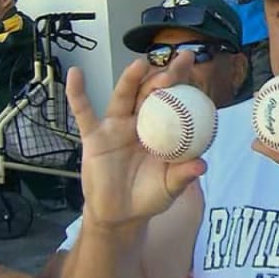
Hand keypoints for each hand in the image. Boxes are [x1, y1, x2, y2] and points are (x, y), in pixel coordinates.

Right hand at [66, 51, 205, 231]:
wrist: (120, 216)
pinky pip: (84, 112)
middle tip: (176, 63)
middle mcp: (139, 123)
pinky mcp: (94, 137)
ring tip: (139, 65)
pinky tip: (76, 74)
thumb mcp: (169, 187)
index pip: (173, 100)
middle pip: (150, 93)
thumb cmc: (148, 197)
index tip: (191, 61)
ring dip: (130, 81)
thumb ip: (183, 175)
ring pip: (122, 98)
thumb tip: (202, 164)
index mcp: (161, 130)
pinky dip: (77, 94)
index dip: (181, 81)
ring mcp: (115, 128)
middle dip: (162, 76)